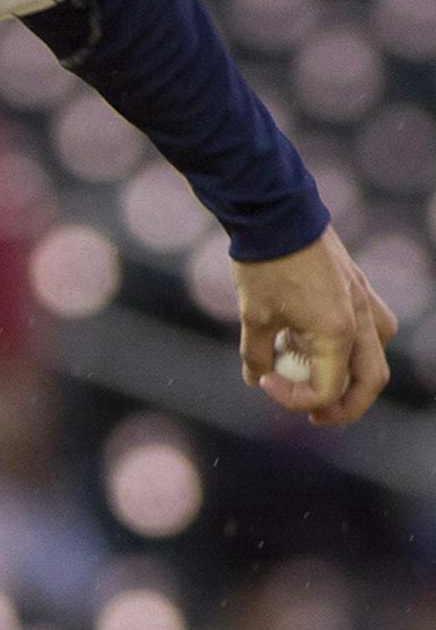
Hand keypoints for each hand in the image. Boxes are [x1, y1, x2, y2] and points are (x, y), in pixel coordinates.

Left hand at [231, 225, 396, 427]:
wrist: (277, 211)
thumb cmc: (265, 264)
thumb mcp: (253, 317)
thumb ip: (258, 356)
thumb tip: (257, 378)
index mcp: (337, 332)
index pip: (328, 391)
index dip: (293, 399)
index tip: (265, 382)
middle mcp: (361, 319)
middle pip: (371, 382)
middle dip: (343, 407)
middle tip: (314, 417)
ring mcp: (366, 301)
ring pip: (376, 355)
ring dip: (354, 376)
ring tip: (318, 380)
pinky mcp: (359, 288)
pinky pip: (372, 329)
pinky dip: (352, 348)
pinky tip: (316, 343)